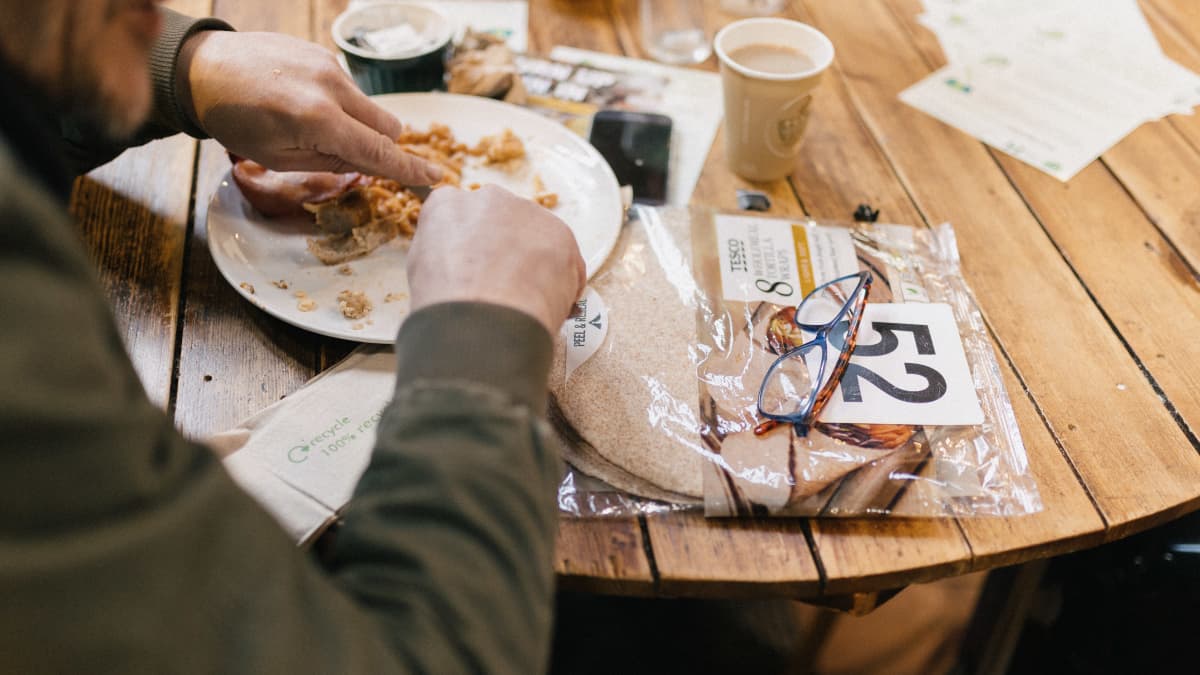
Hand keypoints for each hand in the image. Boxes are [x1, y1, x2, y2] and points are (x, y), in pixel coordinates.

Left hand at [179, 30, 441, 184]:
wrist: (202, 70)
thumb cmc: (235, 122)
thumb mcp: (280, 157)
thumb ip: (332, 160)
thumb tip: (370, 165)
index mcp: (319, 120)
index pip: (379, 151)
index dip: (409, 170)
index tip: (436, 179)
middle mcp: (331, 87)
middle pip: (387, 126)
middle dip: (380, 146)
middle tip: (348, 154)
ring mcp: (328, 65)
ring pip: (368, 106)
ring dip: (356, 123)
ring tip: (310, 124)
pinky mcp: (321, 52)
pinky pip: (348, 87)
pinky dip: (339, 103)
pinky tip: (302, 102)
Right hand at [407, 186, 586, 334]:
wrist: (481, 322)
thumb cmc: (444, 306)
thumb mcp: (420, 272)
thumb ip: (440, 252)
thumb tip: (455, 260)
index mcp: (447, 206)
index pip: (461, 218)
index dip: (470, 247)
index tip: (474, 268)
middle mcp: (488, 199)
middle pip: (502, 222)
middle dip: (505, 249)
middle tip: (503, 286)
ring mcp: (528, 213)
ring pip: (535, 238)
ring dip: (534, 264)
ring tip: (524, 301)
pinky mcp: (561, 234)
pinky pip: (564, 260)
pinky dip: (560, 283)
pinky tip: (545, 305)